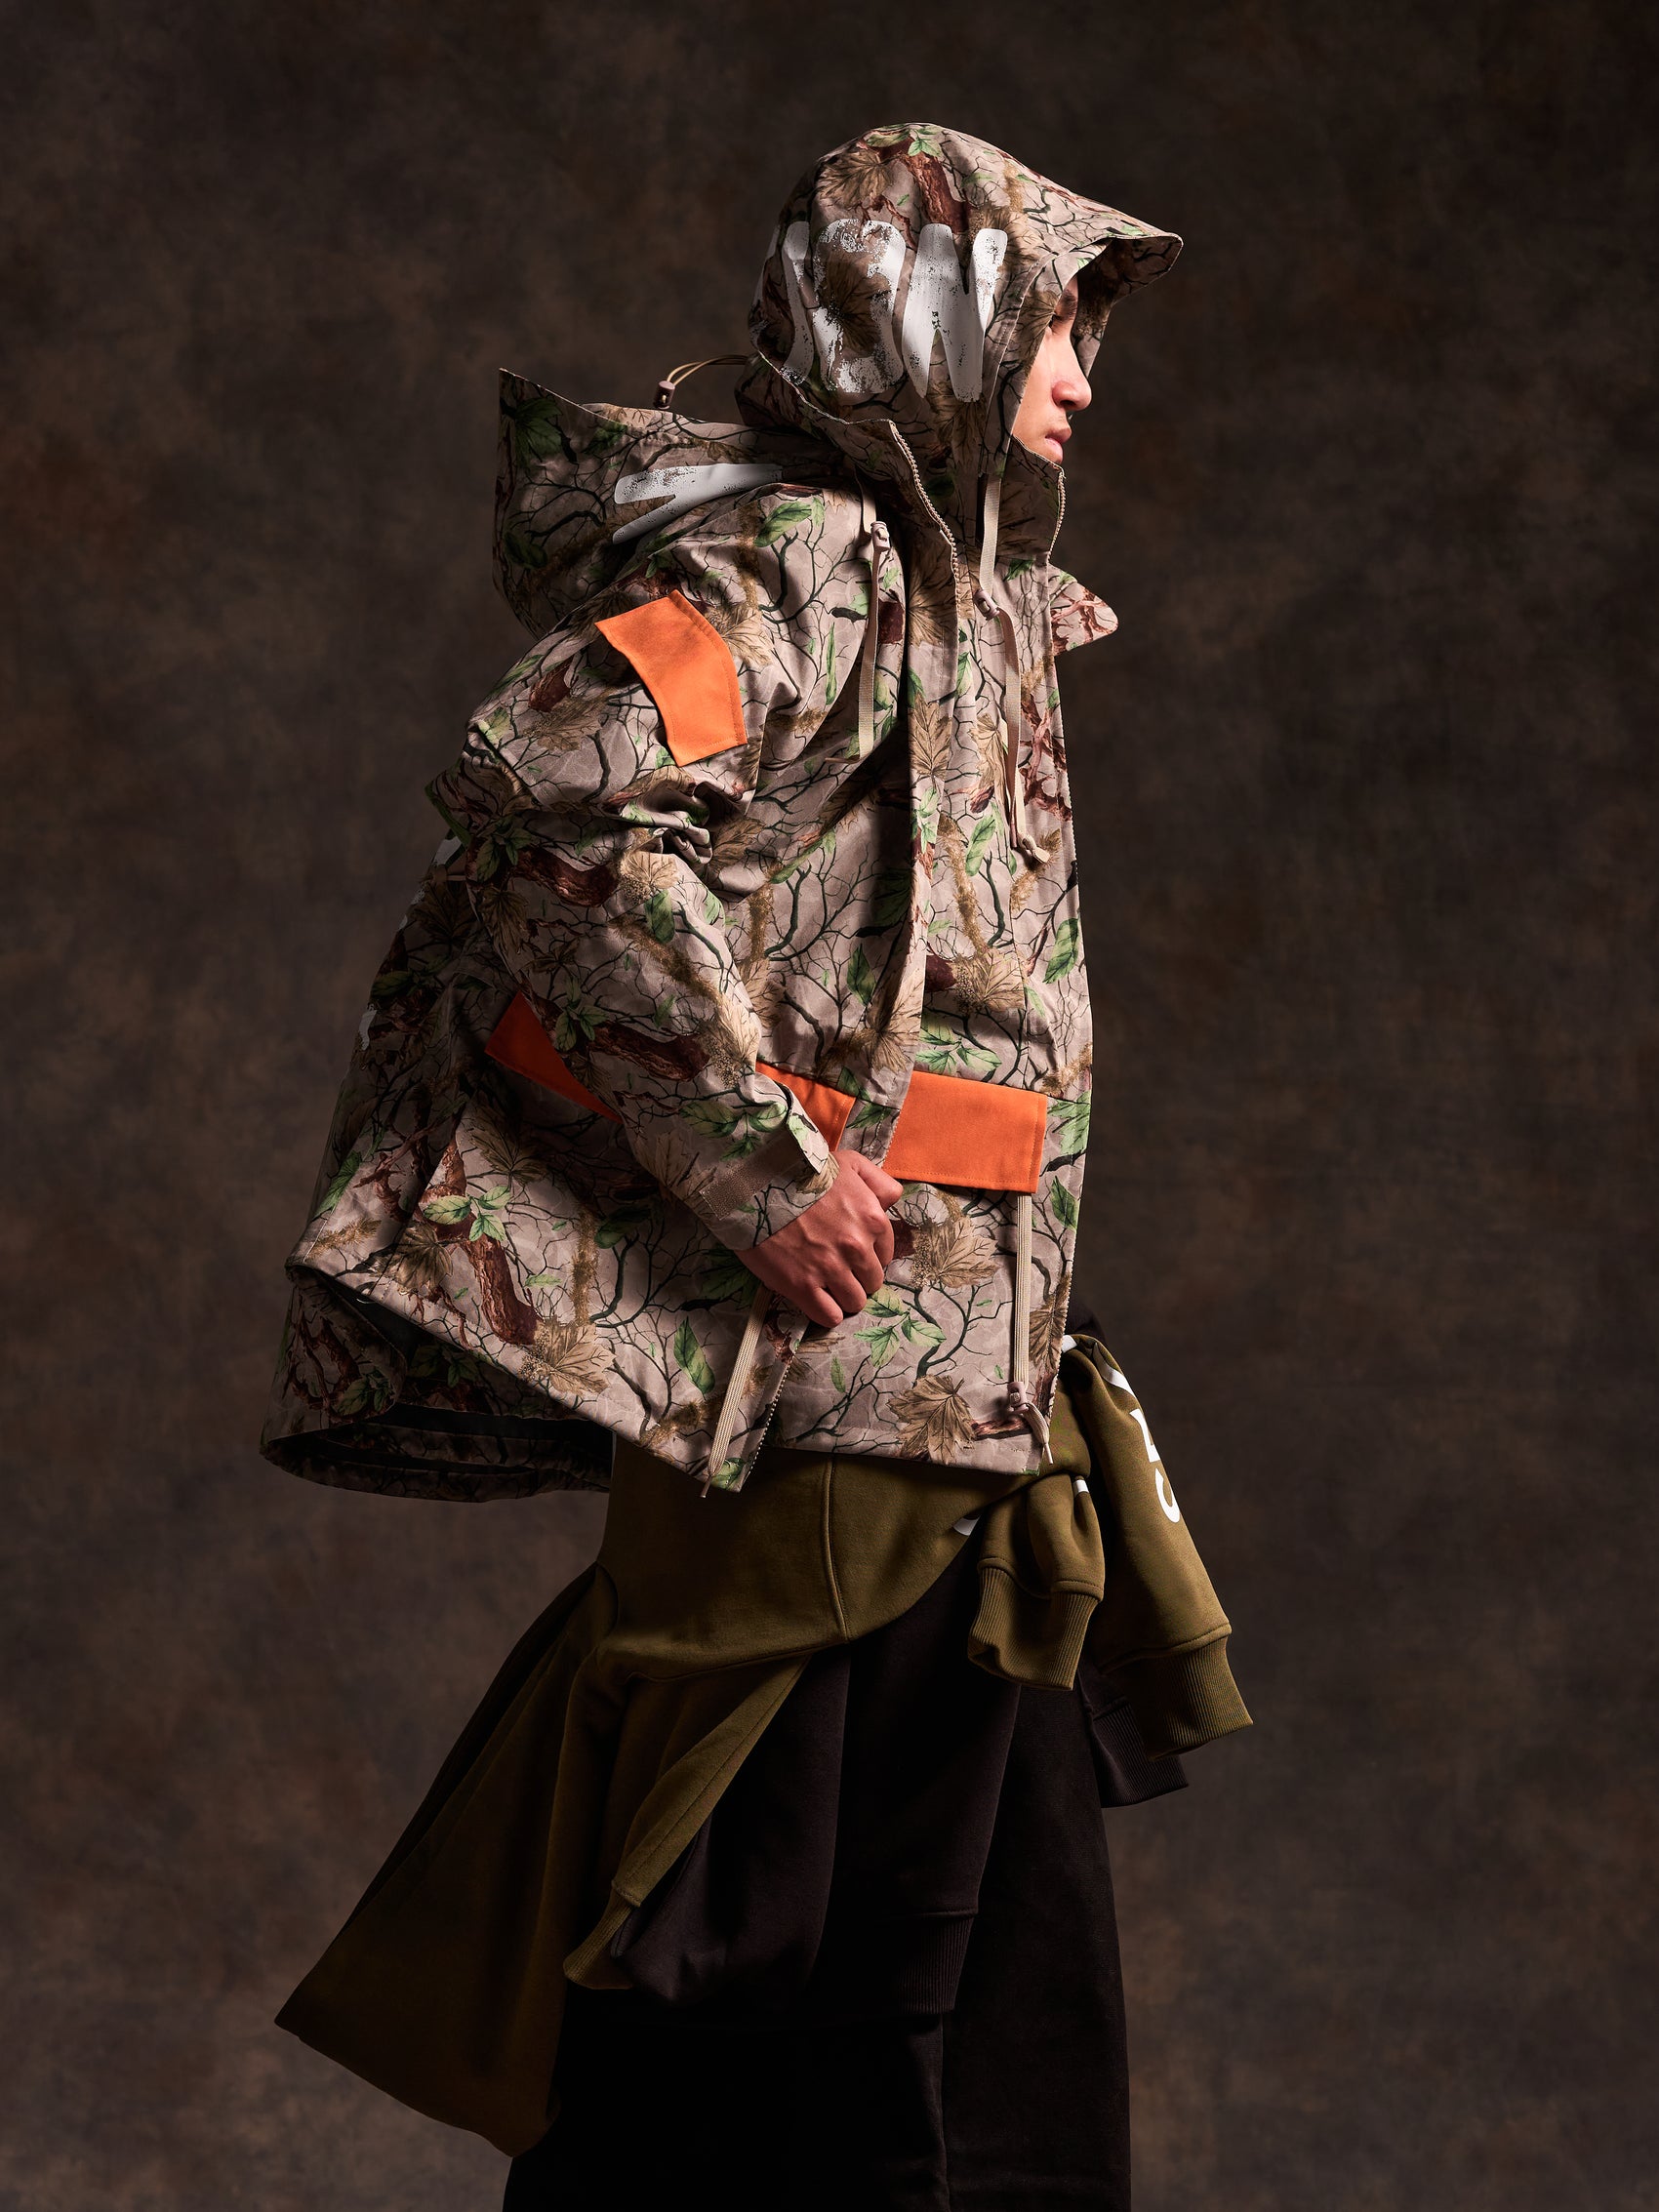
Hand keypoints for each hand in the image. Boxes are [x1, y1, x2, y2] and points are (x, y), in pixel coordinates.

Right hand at [740, 1148, 903, 1326]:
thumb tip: (892, 1202)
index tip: (851, 1252)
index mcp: (872, 1220)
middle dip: (857, 1277)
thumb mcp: (850, 1162)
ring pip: (854, 1302)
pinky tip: (817, 1299)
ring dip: (843, 1296)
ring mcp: (830, 1269)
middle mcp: (857, 1247)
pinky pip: (830, 1316)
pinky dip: (827, 1312)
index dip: (868, 1255)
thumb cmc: (802, 1171)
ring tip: (826, 1284)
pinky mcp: (803, 1287)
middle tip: (836, 1267)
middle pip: (872, 1282)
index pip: (885, 1255)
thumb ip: (879, 1182)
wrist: (755, 1185)